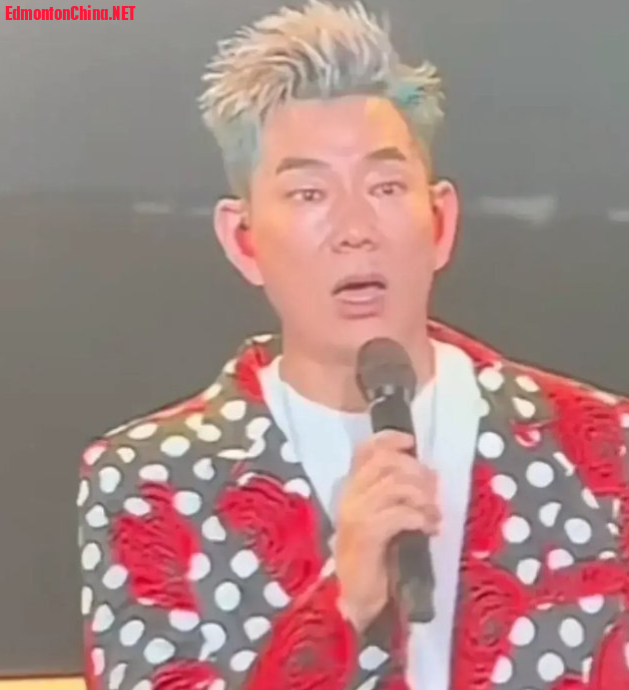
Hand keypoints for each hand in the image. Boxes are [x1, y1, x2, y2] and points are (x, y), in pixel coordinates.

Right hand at [334, 430, 440, 632]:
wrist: (359, 595)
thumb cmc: (377, 555)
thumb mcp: (386, 516)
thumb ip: (396, 493)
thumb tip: (428, 474)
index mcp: (351, 487)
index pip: (364, 449)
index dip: (389, 438)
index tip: (412, 442)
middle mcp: (349, 494)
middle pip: (385, 461)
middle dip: (416, 471)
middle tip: (433, 490)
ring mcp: (355, 513)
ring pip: (395, 485)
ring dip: (422, 497)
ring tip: (434, 514)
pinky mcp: (366, 533)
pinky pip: (399, 513)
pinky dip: (420, 517)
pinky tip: (430, 529)